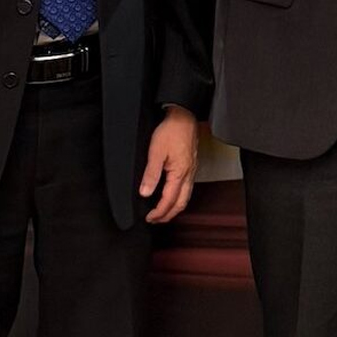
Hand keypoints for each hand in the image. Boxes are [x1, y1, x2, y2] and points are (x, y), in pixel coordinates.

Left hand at [139, 107, 199, 222]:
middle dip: (169, 214)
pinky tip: (171, 194)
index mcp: (180, 173)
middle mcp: (189, 174)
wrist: (183, 116)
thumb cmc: (172, 130)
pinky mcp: (191, 164)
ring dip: (174, 207)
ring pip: (186, 196)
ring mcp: (192, 170)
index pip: (169, 200)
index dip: (159, 212)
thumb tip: (145, 192)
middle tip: (156, 220)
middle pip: (182, 203)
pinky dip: (179, 196)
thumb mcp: (156, 152)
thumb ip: (151, 174)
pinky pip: (187, 187)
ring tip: (162, 211)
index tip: (149, 218)